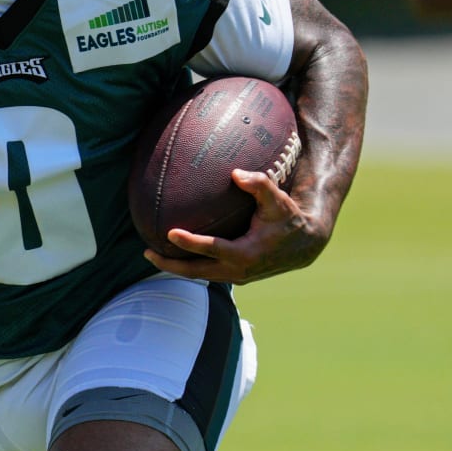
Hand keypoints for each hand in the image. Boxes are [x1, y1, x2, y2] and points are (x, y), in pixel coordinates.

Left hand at [141, 169, 329, 284]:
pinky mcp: (236, 277)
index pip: (212, 249)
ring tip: (153, 255)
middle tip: (147, 253)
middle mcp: (239, 271)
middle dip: (171, 264)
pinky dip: (190, 266)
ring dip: (177, 267)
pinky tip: (175, 254)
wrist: (303, 245)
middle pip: (197, 272)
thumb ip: (259, 184)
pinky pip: (207, 273)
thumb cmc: (287, 217)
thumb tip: (235, 172)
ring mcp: (237, 277)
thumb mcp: (277, 199)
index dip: (190, 243)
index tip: (170, 232)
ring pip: (200, 276)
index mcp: (246, 253)